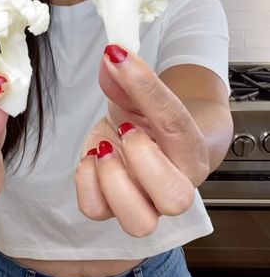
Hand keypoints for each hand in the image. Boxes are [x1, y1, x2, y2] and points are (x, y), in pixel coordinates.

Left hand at [75, 44, 209, 236]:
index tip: (121, 61)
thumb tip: (113, 55)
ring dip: (113, 184)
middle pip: (175, 199)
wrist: (146, 140)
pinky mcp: (111, 208)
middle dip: (144, 164)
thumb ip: (130, 78)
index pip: (177, 123)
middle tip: (125, 132)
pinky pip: (97, 212)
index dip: (148, 91)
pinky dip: (86, 185)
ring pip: (138, 222)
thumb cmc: (150, 120)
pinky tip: (89, 161)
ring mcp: (143, 203)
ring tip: (102, 152)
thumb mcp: (141, 95)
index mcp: (190, 151)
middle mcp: (173, 186)